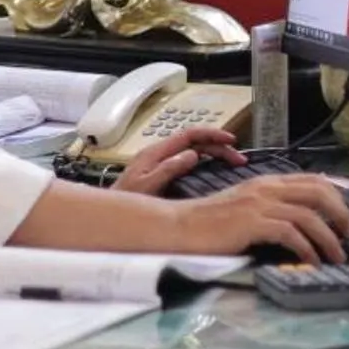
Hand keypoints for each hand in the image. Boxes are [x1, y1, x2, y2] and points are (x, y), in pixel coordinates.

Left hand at [111, 126, 241, 194]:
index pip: (188, 135)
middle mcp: (159, 155)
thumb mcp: (146, 186)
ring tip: (233, 163)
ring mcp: (162, 164)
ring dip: (215, 154)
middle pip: (195, 142)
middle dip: (219, 146)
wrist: (109, 215)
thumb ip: (167, 170)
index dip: (211, 134)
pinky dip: (207, 164)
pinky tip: (216, 171)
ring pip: (194, 152)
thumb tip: (192, 155)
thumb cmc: (125, 201)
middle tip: (238, 158)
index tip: (230, 139)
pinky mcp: (165, 175)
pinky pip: (190, 164)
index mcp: (155, 153)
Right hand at [173, 176, 348, 263]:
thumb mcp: (246, 208)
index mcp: (266, 182)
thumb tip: (302, 223)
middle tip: (348, 236)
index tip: (348, 215)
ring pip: (309, 215)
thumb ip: (271, 208)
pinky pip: (291, 233)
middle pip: (318, 191)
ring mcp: (259, 204)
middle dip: (340, 214)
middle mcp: (266, 188)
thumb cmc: (211, 223)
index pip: (313, 179)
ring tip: (336, 256)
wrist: (180, 227)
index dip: (338, 195)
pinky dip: (307, 249)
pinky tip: (311, 262)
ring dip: (329, 238)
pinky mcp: (252, 222)